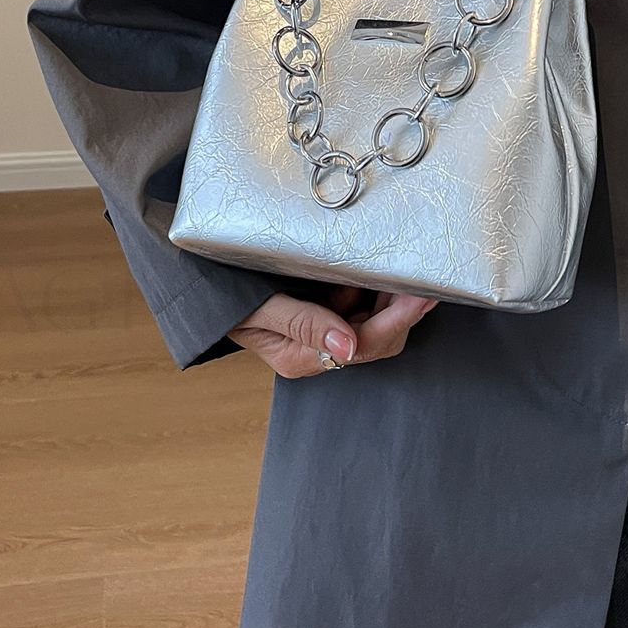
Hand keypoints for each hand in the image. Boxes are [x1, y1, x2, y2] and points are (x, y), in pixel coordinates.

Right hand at [227, 284, 438, 377]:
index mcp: (304, 358)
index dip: (397, 321)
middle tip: (425, 279)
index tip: (421, 297)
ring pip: (373, 321)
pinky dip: (371, 288)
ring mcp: (322, 330)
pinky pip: (358, 303)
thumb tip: (350, 347)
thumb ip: (305, 325)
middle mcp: (319, 350)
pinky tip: (374, 270)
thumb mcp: (262, 309)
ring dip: (391, 299)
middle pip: (378, 338)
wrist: (202, 286)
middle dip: (403, 312)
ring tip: (406, 272)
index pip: (365, 346)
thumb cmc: (225, 298)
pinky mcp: (322, 310)